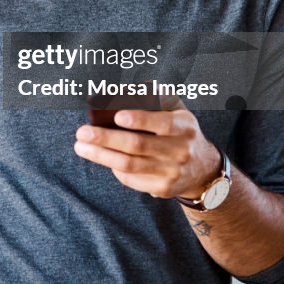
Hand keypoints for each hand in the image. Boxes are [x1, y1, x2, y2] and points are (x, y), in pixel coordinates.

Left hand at [73, 107, 220, 199]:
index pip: (163, 123)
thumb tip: (123, 94)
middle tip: (82, 132)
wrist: (203, 168)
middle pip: (138, 146)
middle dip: (106, 138)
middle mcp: (180, 151)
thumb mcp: (178, 112)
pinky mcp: (162, 189)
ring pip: (130, 165)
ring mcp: (172, 172)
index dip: (141, 120)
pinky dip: (113, 168)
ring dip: (101, 155)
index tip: (118, 116)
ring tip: (81, 147)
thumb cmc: (179, 131)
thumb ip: (156, 100)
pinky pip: (131, 179)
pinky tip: (101, 157)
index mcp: (184, 127)